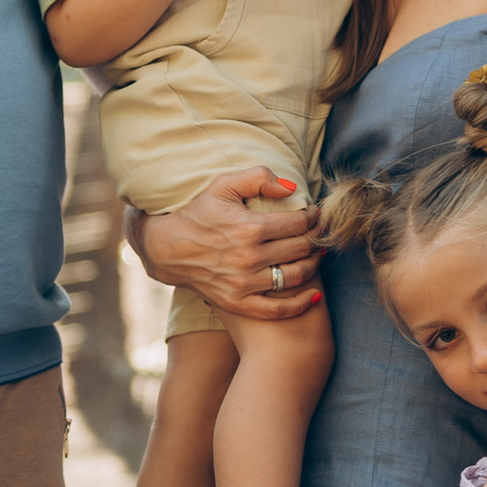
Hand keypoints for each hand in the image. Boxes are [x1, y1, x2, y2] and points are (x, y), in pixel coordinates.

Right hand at [136, 170, 321, 322]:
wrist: (167, 248)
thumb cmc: (198, 213)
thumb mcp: (223, 185)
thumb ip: (258, 177)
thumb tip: (292, 189)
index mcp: (249, 228)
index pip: (297, 223)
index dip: (313, 217)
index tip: (315, 215)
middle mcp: (249, 258)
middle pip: (300, 249)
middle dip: (316, 238)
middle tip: (319, 233)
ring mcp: (244, 283)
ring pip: (295, 276)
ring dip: (313, 265)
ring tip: (316, 255)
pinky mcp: (238, 303)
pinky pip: (278, 309)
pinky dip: (301, 303)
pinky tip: (315, 294)